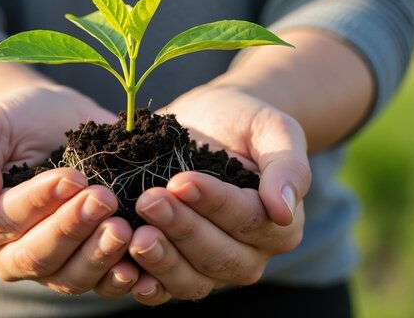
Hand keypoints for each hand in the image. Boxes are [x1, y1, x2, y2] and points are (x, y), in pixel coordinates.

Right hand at [0, 85, 138, 294]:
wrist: (51, 123)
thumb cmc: (15, 123)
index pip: (8, 219)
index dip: (41, 201)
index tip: (73, 178)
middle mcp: (10, 254)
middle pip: (39, 255)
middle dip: (73, 228)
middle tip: (104, 199)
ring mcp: (50, 266)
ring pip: (70, 277)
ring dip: (99, 255)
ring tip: (124, 228)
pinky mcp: (85, 266)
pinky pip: (101, 284)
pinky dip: (120, 279)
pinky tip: (139, 267)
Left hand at [126, 83, 310, 304]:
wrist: (211, 122)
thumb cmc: (245, 123)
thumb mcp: (274, 130)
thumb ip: (288, 167)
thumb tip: (283, 210)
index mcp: (279, 225)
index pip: (247, 220)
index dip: (214, 204)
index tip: (182, 181)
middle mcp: (248, 254)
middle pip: (218, 255)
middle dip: (181, 229)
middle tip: (149, 201)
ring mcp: (211, 268)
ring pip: (191, 281)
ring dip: (161, 261)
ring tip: (135, 235)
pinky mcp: (178, 268)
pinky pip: (164, 290)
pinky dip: (145, 285)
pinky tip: (125, 270)